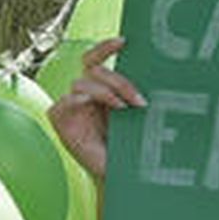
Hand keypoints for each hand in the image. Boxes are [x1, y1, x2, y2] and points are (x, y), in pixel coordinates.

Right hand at [47, 38, 145, 180]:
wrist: (120, 178)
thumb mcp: (136, 117)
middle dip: (118, 81)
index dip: (105, 47)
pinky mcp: (60, 120)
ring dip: (105, 92)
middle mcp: (84, 96)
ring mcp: (71, 107)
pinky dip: (81, 100)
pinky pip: (66, 101)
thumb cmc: (129, 149)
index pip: (95, 59)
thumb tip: (158, 74)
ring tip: (124, 109)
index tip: (124, 41)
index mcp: (100, 91)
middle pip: (93, 70)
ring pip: (82, 83)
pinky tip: (94, 108)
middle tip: (139, 100)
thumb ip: (135, 96)